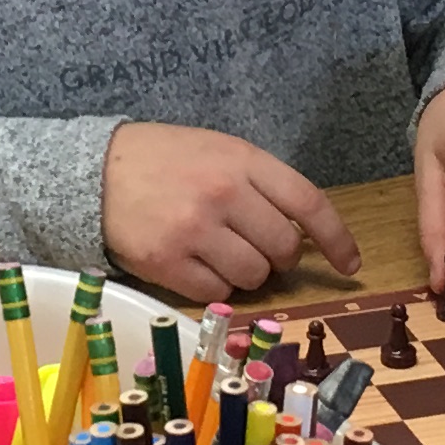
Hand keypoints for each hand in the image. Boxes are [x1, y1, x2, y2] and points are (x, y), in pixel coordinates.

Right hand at [102, 124, 361, 302]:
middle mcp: (223, 194)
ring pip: (253, 275)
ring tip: (220, 254)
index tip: (350, 264)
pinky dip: (214, 287)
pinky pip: (216, 293)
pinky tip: (195, 266)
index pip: (308, 203)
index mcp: (242, 160)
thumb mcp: (217, 150)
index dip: (337, 239)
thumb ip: (258, 183)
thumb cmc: (164, 160)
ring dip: (246, 273)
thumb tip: (300, 231)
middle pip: (283, 248)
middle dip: (279, 257)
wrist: (94, 171)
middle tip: (256, 248)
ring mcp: (195, 230)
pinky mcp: (166, 262)